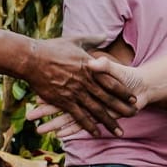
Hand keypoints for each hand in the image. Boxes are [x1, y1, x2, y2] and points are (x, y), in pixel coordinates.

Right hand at [20, 38, 137, 136]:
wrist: (32, 58)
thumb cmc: (52, 48)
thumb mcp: (76, 40)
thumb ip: (92, 39)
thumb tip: (105, 34)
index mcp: (90, 67)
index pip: (112, 82)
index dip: (123, 91)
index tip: (134, 98)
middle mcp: (85, 81)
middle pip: (108, 98)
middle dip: (122, 108)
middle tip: (134, 115)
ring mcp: (75, 92)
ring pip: (96, 110)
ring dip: (108, 121)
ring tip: (119, 131)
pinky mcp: (63, 101)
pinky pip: (78, 116)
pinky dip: (88, 125)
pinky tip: (96, 133)